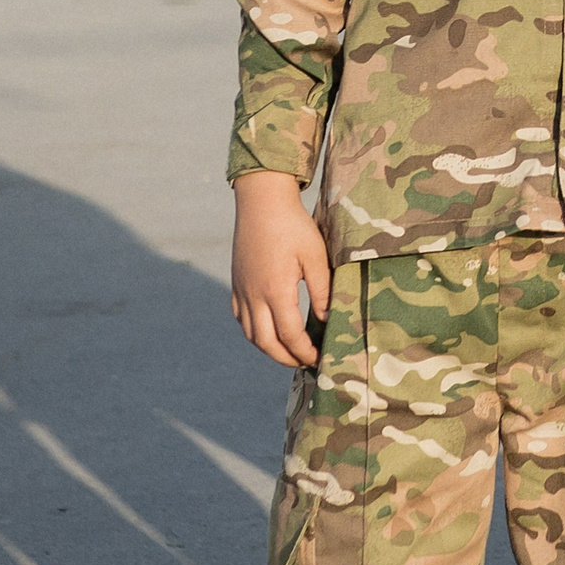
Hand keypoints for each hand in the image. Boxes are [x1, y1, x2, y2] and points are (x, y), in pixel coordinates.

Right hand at [231, 171, 331, 368]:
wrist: (261, 201)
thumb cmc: (293, 225)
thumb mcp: (316, 256)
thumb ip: (322, 291)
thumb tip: (327, 320)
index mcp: (275, 290)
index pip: (290, 335)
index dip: (305, 351)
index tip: (320, 358)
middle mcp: (253, 295)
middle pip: (266, 342)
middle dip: (286, 358)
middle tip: (306, 363)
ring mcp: (241, 290)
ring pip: (251, 333)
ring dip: (270, 348)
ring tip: (290, 352)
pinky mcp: (236, 283)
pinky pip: (242, 318)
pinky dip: (255, 332)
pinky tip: (270, 330)